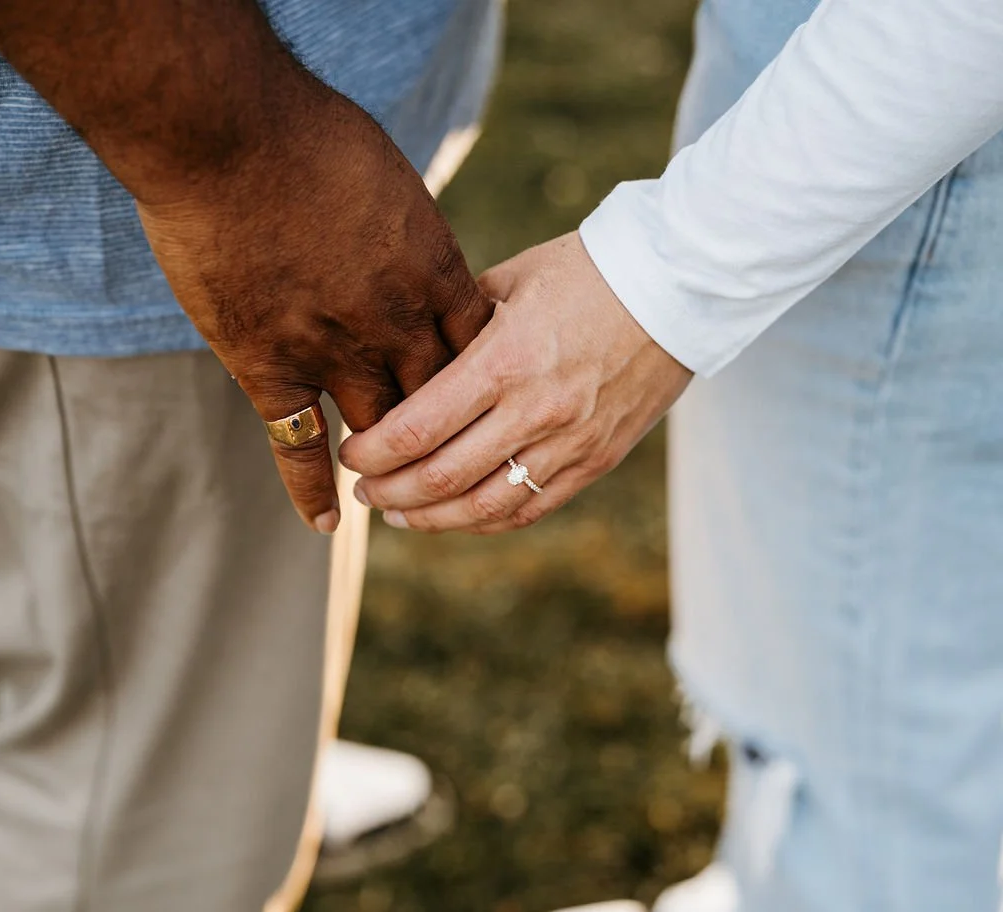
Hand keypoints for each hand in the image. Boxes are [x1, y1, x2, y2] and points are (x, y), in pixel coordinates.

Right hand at [137, 80, 491, 530]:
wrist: (224, 131)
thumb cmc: (305, 131)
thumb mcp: (386, 176)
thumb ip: (405, 230)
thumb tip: (409, 249)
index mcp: (433, 272)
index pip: (478, 348)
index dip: (485, 380)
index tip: (488, 403)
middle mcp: (396, 324)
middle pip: (442, 402)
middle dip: (453, 439)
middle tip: (457, 469)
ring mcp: (335, 354)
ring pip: (382, 435)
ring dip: (394, 471)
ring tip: (398, 499)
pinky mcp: (271, 370)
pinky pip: (300, 448)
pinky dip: (312, 490)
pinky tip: (327, 523)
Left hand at [341, 232, 691, 533]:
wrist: (680, 287)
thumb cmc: (588, 271)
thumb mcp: (511, 283)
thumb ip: (457, 327)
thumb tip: (403, 360)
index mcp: (506, 361)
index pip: (418, 428)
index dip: (373, 452)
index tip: (351, 452)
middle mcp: (535, 412)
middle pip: (441, 478)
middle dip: (390, 491)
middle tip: (363, 489)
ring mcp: (569, 444)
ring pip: (482, 507)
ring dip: (430, 518)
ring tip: (398, 513)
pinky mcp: (594, 462)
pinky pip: (528, 509)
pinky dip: (483, 521)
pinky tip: (455, 516)